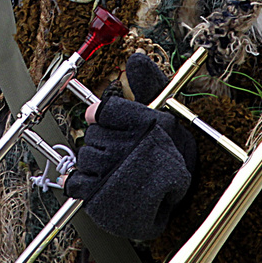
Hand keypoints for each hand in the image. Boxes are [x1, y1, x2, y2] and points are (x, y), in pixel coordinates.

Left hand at [64, 53, 195, 240]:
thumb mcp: (166, 117)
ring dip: (94, 162)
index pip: (107, 111)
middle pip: (94, 134)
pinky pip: (76, 182)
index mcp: (150, 125)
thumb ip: (149, 86)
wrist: (186, 204)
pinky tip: (86, 181)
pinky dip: (76, 181)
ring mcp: (118, 174)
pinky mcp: (105, 197)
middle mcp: (135, 148)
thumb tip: (136, 58)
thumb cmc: (171, 157)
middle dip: (103, 140)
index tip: (95, 115)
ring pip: (86, 156)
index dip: (98, 113)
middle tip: (120, 151)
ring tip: (116, 170)